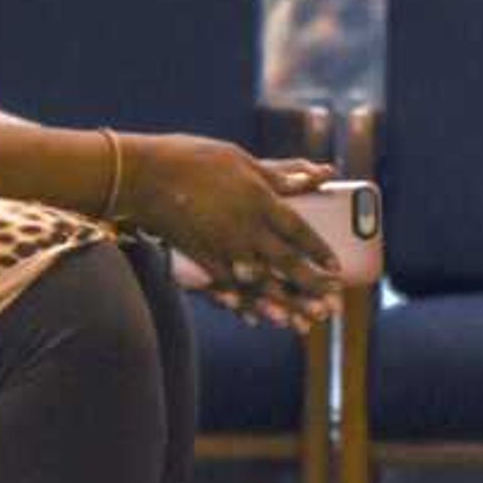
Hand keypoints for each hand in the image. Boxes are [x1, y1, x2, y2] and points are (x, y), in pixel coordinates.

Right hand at [123, 136, 342, 325]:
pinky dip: (242, 304)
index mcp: (262, 200)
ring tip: (303, 323)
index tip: (337, 269)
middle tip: (333, 304)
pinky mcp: (201, 258)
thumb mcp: (242, 160)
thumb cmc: (194, 159)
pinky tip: (254, 319)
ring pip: (260, 283)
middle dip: (312, 286)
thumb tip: (317, 175)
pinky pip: (227, 287)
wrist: (145, 176)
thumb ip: (280, 174)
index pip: (300, 231)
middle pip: (287, 263)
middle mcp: (247, 228)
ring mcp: (223, 247)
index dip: (320, 252)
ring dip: (283, 304)